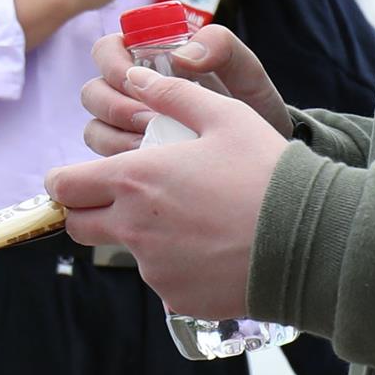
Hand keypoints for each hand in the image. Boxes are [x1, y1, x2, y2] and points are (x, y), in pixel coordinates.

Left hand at [49, 67, 283, 321]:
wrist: (311, 241)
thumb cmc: (267, 173)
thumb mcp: (225, 117)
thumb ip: (172, 95)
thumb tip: (135, 77)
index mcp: (134, 179)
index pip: (63, 187)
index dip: (65, 181)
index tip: (78, 178)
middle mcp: (133, 227)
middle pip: (77, 226)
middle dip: (87, 211)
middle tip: (121, 198)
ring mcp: (154, 268)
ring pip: (125, 251)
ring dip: (141, 236)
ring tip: (192, 220)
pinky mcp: (177, 298)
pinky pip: (162, 279)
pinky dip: (176, 265)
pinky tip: (213, 247)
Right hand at [81, 21, 291, 147]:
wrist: (263, 156)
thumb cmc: (251, 105)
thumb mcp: (245, 71)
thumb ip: (221, 46)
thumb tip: (181, 56)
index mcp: (149, 61)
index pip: (107, 50)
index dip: (112, 63)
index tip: (137, 78)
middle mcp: (130, 94)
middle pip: (92, 93)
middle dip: (115, 106)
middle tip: (149, 119)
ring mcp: (126, 130)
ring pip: (94, 128)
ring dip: (116, 137)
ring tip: (152, 144)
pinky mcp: (130, 162)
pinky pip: (106, 162)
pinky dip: (122, 163)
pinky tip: (152, 167)